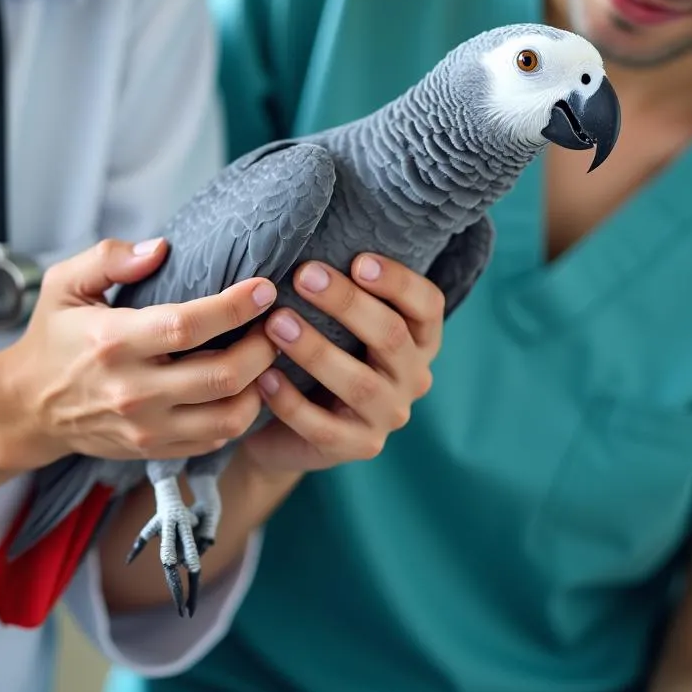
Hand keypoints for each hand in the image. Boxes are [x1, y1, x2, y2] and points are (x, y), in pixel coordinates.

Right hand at [0, 237, 278, 469]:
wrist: (27, 407)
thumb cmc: (54, 337)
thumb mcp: (64, 284)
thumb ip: (109, 258)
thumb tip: (161, 247)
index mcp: (113, 342)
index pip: (188, 325)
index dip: (235, 306)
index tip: (265, 288)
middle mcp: (134, 391)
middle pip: (222, 375)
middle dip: (264, 348)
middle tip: (277, 323)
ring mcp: (147, 429)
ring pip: (229, 417)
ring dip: (262, 386)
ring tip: (268, 357)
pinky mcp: (155, 451)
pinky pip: (217, 438)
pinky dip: (242, 413)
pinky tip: (247, 386)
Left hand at [241, 253, 442, 474]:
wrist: (288, 427)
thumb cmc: (317, 354)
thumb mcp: (336, 322)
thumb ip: (338, 292)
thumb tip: (307, 244)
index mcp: (419, 338)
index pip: (427, 305)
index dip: (398, 282)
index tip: (358, 260)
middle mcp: (413, 377)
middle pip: (391, 337)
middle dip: (347, 303)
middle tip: (304, 276)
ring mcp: (388, 416)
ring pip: (359, 383)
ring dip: (316, 350)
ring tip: (276, 323)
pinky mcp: (356, 448)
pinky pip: (324, 427)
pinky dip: (291, 402)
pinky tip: (264, 376)